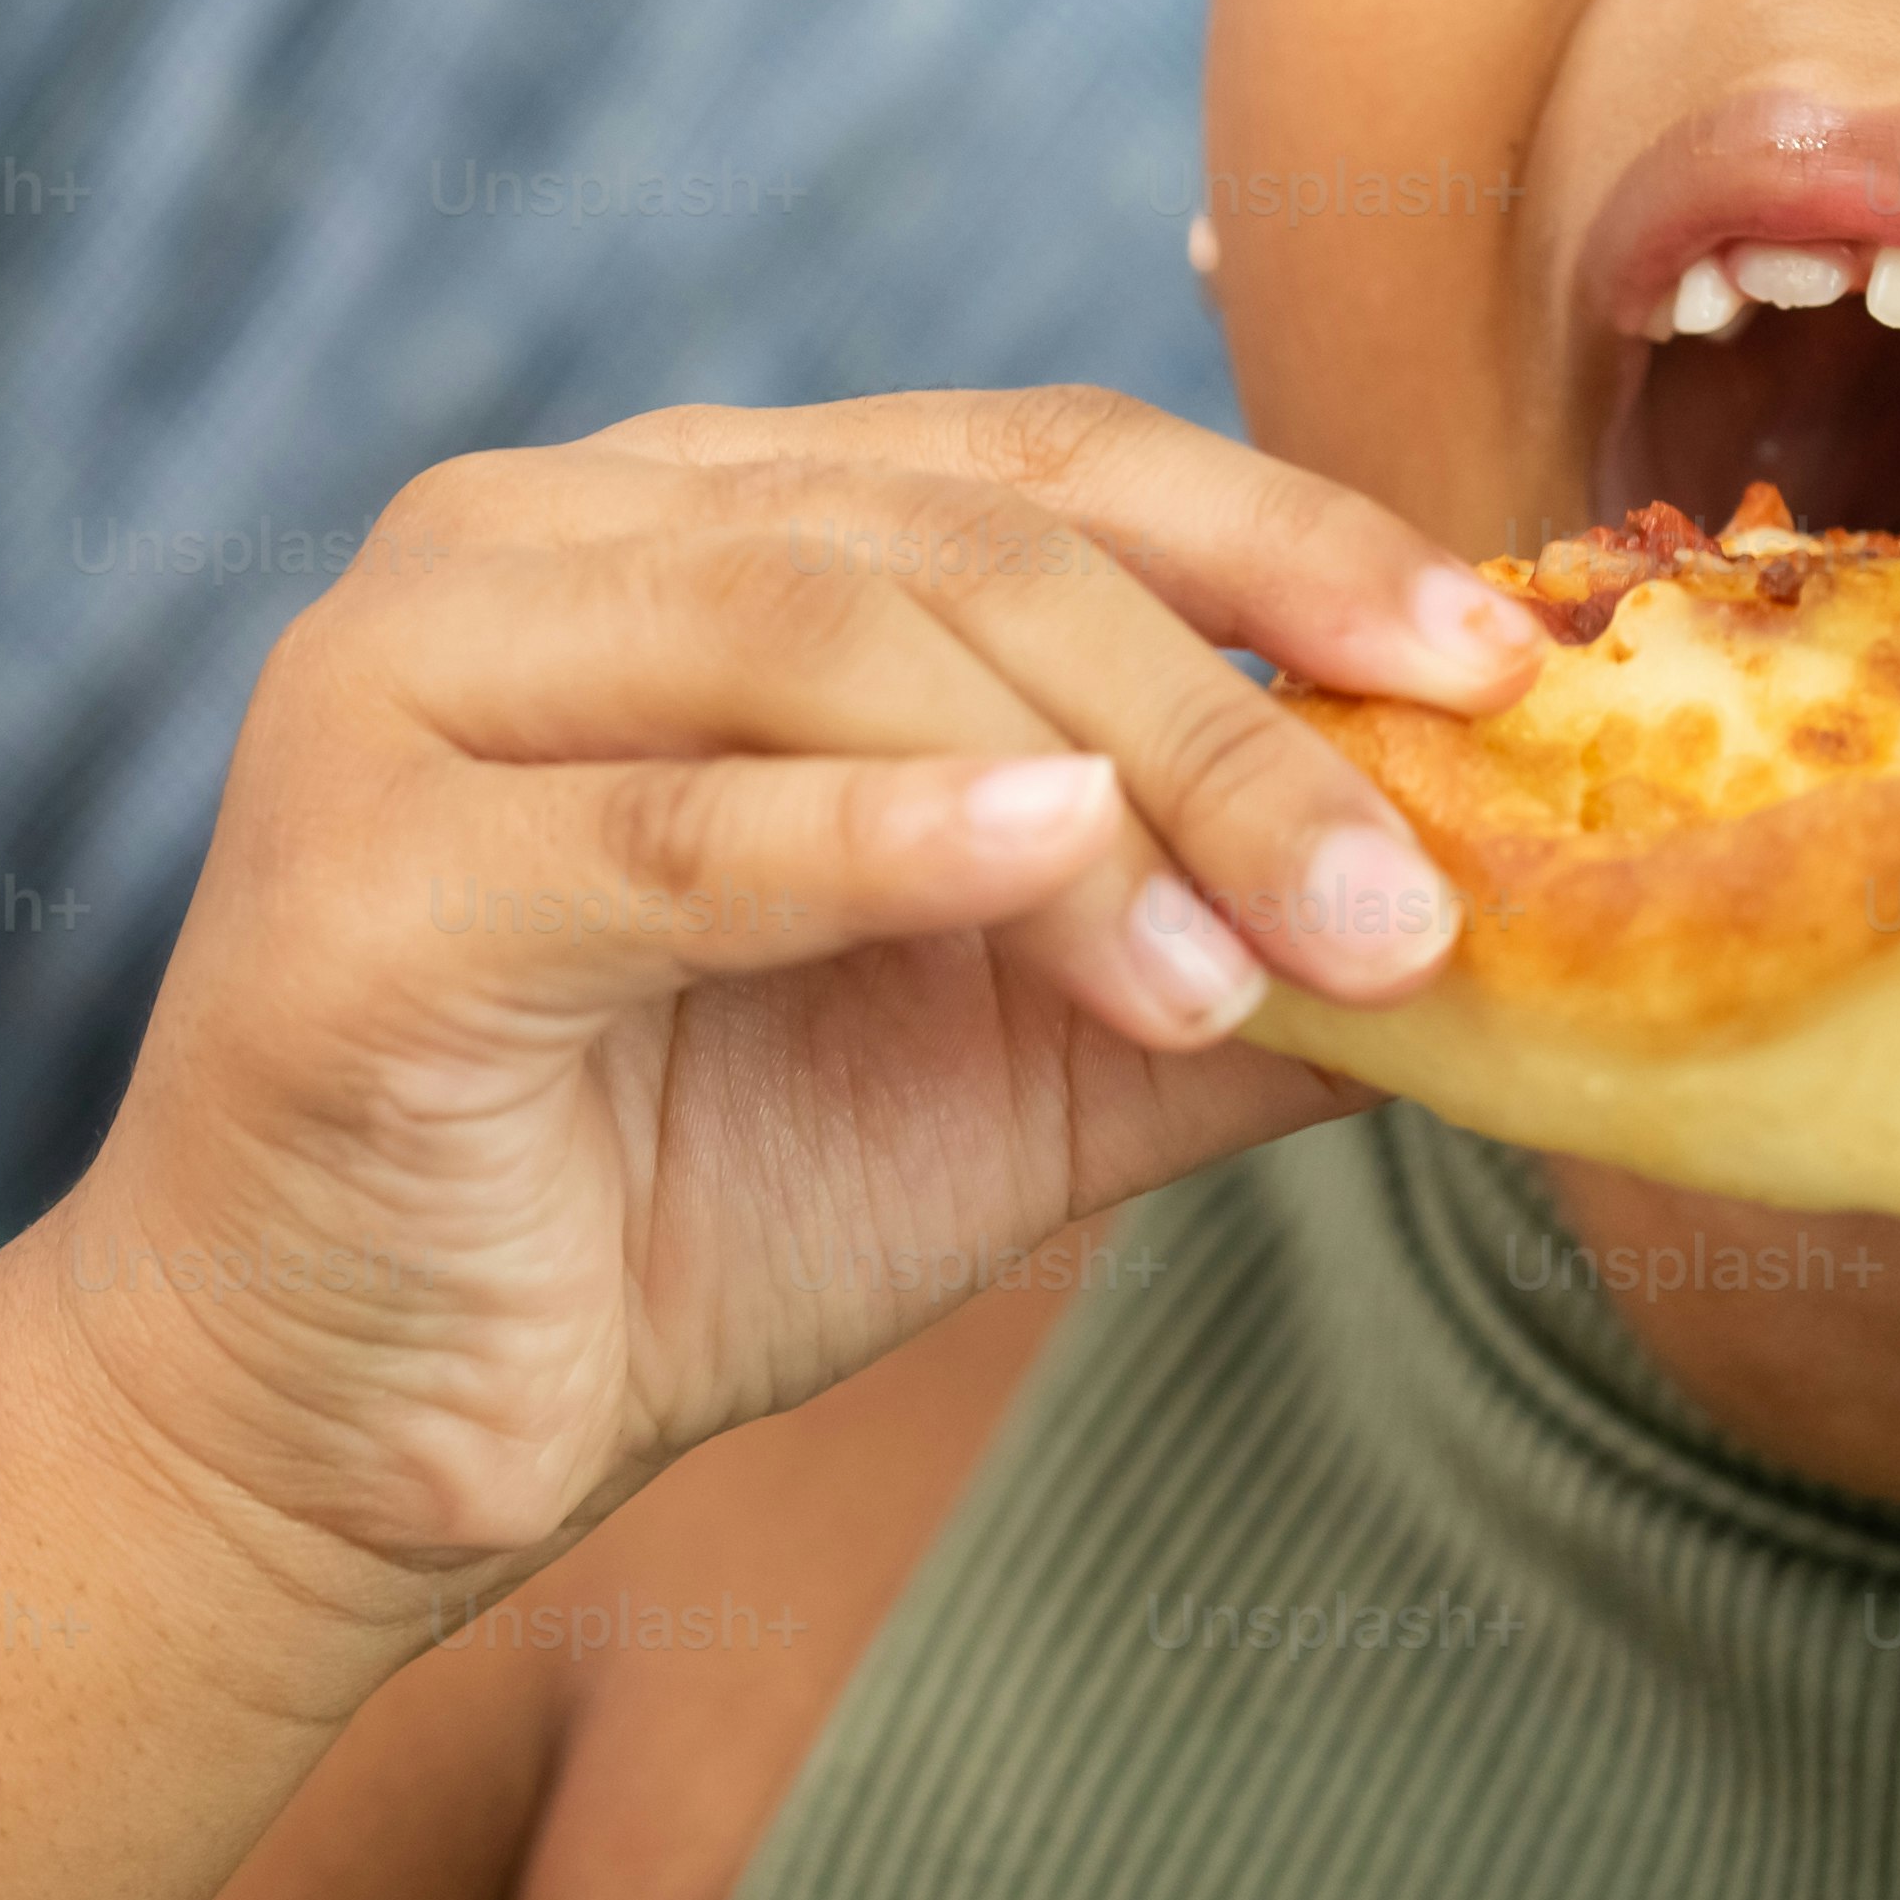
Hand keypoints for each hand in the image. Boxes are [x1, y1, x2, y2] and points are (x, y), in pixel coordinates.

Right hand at [37, 387, 1528, 1616]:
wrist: (351, 1441)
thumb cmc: (668, 1212)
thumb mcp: (1014, 1062)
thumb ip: (1224, 958)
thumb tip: (1548, 931)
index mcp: (692, 520)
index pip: (1033, 458)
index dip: (1285, 534)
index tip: (1506, 662)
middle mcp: (536, 532)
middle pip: (950, 541)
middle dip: (1222, 708)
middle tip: (1415, 896)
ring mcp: (413, 675)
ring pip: (818, 642)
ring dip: (1092, 790)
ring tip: (1255, 959)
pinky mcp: (359, 873)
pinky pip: (660, 831)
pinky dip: (872, 838)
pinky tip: (1053, 869)